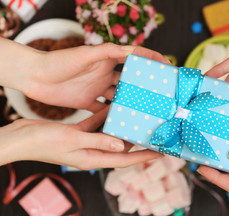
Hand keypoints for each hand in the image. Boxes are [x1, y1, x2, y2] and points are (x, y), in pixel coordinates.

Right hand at [0, 106, 161, 167]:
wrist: (20, 138)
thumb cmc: (44, 142)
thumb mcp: (74, 141)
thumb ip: (99, 141)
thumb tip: (122, 144)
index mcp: (93, 158)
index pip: (125, 159)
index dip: (144, 157)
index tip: (161, 153)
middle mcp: (92, 152)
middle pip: (121, 147)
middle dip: (137, 141)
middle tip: (154, 131)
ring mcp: (85, 142)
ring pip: (109, 133)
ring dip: (122, 126)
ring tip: (138, 116)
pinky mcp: (78, 133)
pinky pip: (96, 124)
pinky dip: (104, 116)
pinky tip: (113, 105)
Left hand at [19, 43, 168, 112]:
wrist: (34, 76)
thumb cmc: (58, 61)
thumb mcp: (85, 55)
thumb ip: (108, 52)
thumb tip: (133, 50)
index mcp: (107, 59)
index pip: (134, 58)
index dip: (151, 60)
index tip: (168, 66)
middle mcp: (105, 74)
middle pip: (130, 80)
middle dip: (145, 86)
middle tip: (161, 95)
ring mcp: (97, 89)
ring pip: (120, 98)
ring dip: (131, 104)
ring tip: (146, 113)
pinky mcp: (87, 102)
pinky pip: (104, 111)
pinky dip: (113, 117)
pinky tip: (124, 124)